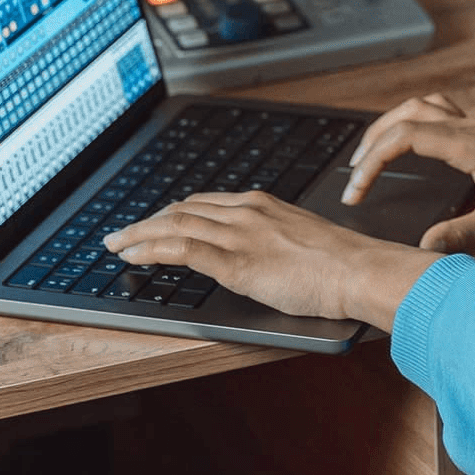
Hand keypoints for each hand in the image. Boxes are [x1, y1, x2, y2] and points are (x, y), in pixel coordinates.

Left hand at [103, 191, 432, 331]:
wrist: (360, 269)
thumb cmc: (343, 264)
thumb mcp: (302, 243)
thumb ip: (275, 243)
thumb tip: (264, 258)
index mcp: (262, 205)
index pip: (204, 204)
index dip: (172, 213)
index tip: (155, 222)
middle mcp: (246, 212)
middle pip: (182, 211)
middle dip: (147, 221)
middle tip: (122, 233)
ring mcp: (239, 235)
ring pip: (173, 226)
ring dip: (138, 234)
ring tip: (115, 244)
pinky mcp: (235, 261)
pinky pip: (181, 249)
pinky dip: (150, 249)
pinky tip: (133, 254)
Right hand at [342, 94, 474, 248]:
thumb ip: (459, 234)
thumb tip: (422, 249)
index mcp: (469, 143)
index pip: (404, 137)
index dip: (372, 162)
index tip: (357, 191)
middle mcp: (471, 126)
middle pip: (406, 113)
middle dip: (373, 139)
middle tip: (354, 173)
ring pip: (423, 105)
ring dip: (392, 123)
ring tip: (371, 153)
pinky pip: (440, 112)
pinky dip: (415, 122)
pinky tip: (412, 146)